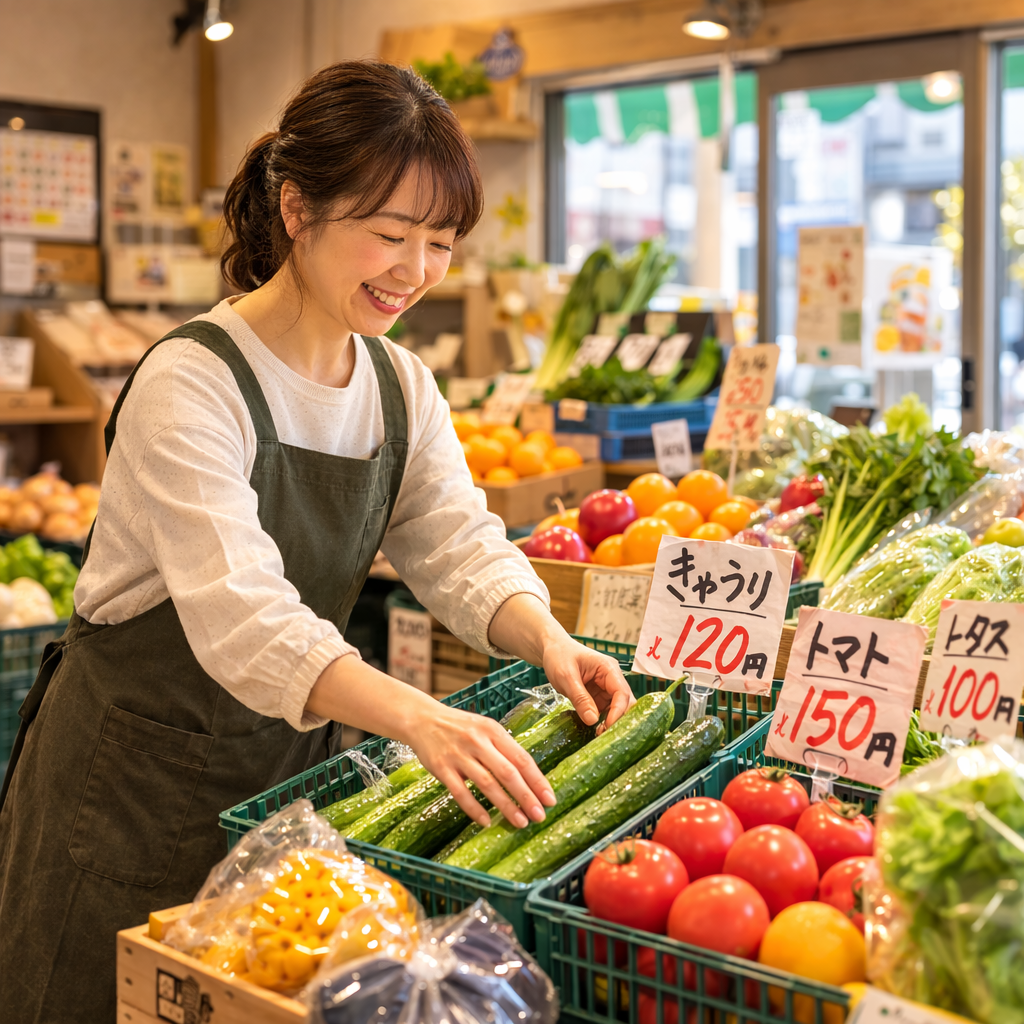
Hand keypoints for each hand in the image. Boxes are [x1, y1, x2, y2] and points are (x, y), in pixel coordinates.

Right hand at [405, 704, 556, 827]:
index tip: (550, 798)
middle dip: (527, 796)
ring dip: (506, 806)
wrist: (422, 719)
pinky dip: (474, 809)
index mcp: (493, 731)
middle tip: (540, 816)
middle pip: (508, 772)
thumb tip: (529, 777)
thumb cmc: (459, 727)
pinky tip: (486, 821)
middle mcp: (478, 742)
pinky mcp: (441, 768)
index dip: (538, 780)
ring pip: (487, 784)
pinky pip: (460, 792)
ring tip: (520, 822)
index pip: (521, 758)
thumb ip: (503, 748)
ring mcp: (459, 755)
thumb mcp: (484, 728)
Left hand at [488, 593, 634, 730]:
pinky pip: (605, 711)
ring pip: (617, 709)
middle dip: (618, 719)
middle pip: (625, 702)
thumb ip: (580, 697)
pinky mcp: (598, 696)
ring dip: (611, 722)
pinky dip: (602, 721)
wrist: (551, 649)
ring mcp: (606, 688)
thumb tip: (592, 720)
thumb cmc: (559, 656)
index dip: (618, 711)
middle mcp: (611, 679)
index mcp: (608, 669)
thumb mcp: (566, 676)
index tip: (607, 727)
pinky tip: (594, 730)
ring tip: (598, 735)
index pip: (621, 692)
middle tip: (603, 735)